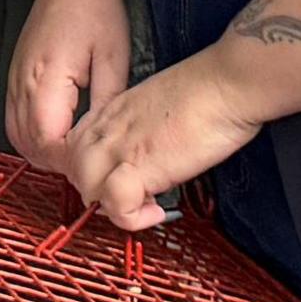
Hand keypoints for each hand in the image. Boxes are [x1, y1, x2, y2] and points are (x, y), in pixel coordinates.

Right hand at [5, 0, 134, 175]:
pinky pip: (13, 118)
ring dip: (42, 151)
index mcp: (46, 79)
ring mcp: (14, 79)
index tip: (93, 162)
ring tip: (74, 151)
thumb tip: (105, 141)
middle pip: (27, 144)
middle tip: (88, 162)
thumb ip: (106, 105)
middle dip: (56, 162)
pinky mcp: (15, 75)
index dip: (69, 161)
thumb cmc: (97, 11)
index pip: (46, 141)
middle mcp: (22, 82)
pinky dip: (31, 135)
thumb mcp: (114, 60)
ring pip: (16, 135)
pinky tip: (58, 133)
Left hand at [59, 52, 264, 230]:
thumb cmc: (206, 93)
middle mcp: (108, 128)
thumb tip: (149, 156)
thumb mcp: (157, 108)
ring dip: (113, 207)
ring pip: (87, 189)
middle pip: (74, 170)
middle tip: (134, 198)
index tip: (120, 182)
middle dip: (99, 192)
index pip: (75, 148)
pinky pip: (116, 205)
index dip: (93, 172)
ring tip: (145, 206)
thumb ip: (141, 129)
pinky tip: (157, 211)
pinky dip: (132, 218)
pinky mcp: (140, 165)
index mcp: (111, 112)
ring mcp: (120, 146)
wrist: (226, 83)